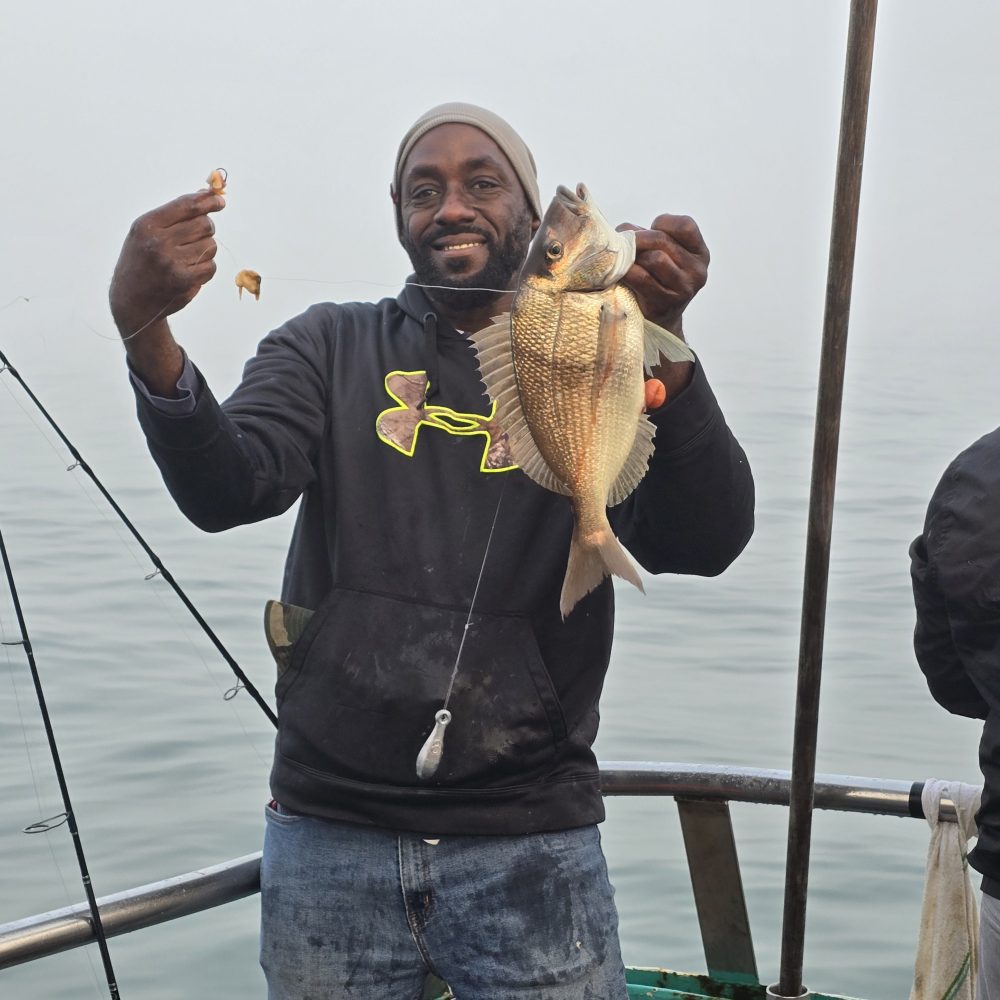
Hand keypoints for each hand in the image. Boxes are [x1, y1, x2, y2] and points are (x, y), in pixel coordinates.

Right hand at [109, 191, 224, 336]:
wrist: (131, 299)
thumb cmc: (142, 259)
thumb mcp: (147, 231)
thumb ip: (175, 214)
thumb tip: (207, 196)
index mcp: (147, 225)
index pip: (187, 206)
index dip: (208, 201)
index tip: (219, 201)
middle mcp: (158, 243)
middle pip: (204, 225)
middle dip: (206, 228)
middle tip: (197, 235)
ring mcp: (172, 263)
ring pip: (211, 246)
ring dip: (206, 249)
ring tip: (187, 256)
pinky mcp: (184, 281)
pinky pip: (211, 266)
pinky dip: (206, 267)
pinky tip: (190, 270)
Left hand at [617, 214, 708, 335]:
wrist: (658, 322)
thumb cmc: (655, 280)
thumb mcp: (664, 255)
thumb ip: (650, 237)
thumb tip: (622, 232)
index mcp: (700, 254)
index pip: (686, 226)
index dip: (662, 223)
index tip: (648, 231)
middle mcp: (697, 271)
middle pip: (662, 240)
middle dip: (637, 238)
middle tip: (622, 243)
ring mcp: (683, 289)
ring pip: (654, 258)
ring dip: (633, 256)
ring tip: (624, 261)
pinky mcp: (665, 304)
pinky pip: (642, 278)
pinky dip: (627, 271)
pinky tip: (620, 273)